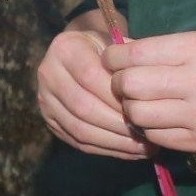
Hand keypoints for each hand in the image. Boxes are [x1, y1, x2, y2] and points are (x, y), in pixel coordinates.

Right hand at [37, 14, 146, 158]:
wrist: (82, 52)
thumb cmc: (108, 50)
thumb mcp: (118, 45)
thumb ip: (130, 63)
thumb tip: (150, 94)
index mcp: (65, 48)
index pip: (90, 76)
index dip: (117, 96)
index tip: (146, 108)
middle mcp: (48, 74)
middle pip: (83, 106)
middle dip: (118, 124)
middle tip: (148, 134)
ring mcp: (45, 100)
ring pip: (80, 129)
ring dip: (114, 142)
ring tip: (143, 147)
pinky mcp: (50, 121)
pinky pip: (78, 141)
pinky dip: (107, 149)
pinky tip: (130, 150)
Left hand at [105, 30, 195, 158]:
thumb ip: (171, 47)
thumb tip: (122, 49)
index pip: (135, 54)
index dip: (114, 57)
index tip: (112, 58)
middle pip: (130, 86)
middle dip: (118, 83)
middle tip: (124, 82)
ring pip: (138, 115)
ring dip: (132, 108)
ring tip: (142, 101)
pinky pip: (157, 137)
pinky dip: (150, 128)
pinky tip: (159, 119)